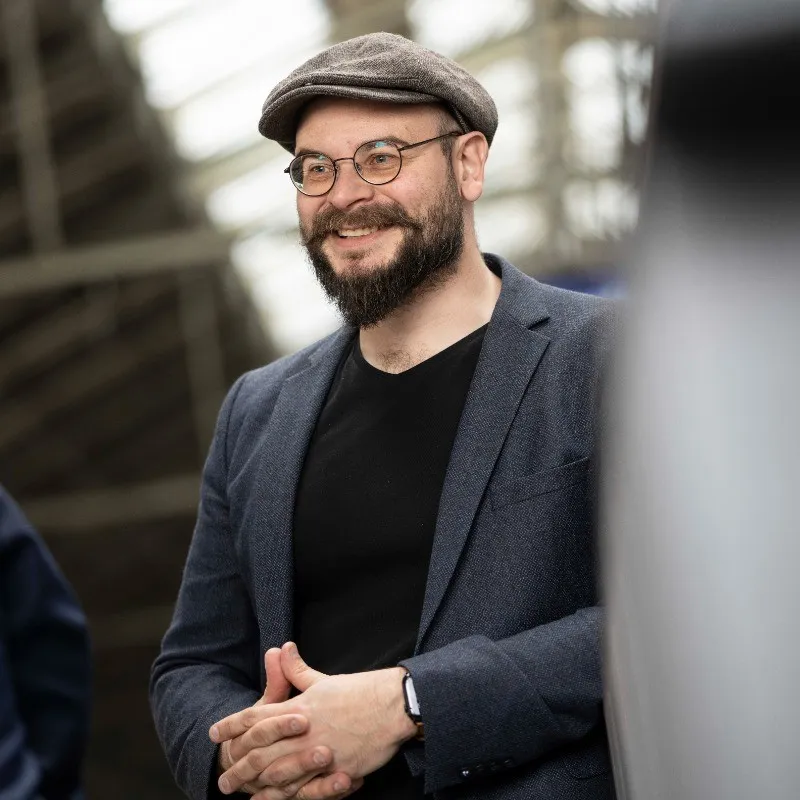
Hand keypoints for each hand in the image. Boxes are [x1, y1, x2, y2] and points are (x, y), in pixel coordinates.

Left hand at [212, 642, 415, 796]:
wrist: (392, 706)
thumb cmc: (359, 691)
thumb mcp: (323, 680)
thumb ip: (297, 671)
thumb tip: (281, 649)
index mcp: (298, 707)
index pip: (256, 716)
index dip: (233, 725)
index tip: (215, 732)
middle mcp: (302, 732)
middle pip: (260, 751)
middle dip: (238, 765)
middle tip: (221, 778)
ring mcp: (317, 753)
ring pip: (277, 773)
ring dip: (255, 785)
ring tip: (239, 793)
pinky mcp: (334, 771)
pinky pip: (303, 788)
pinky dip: (284, 797)